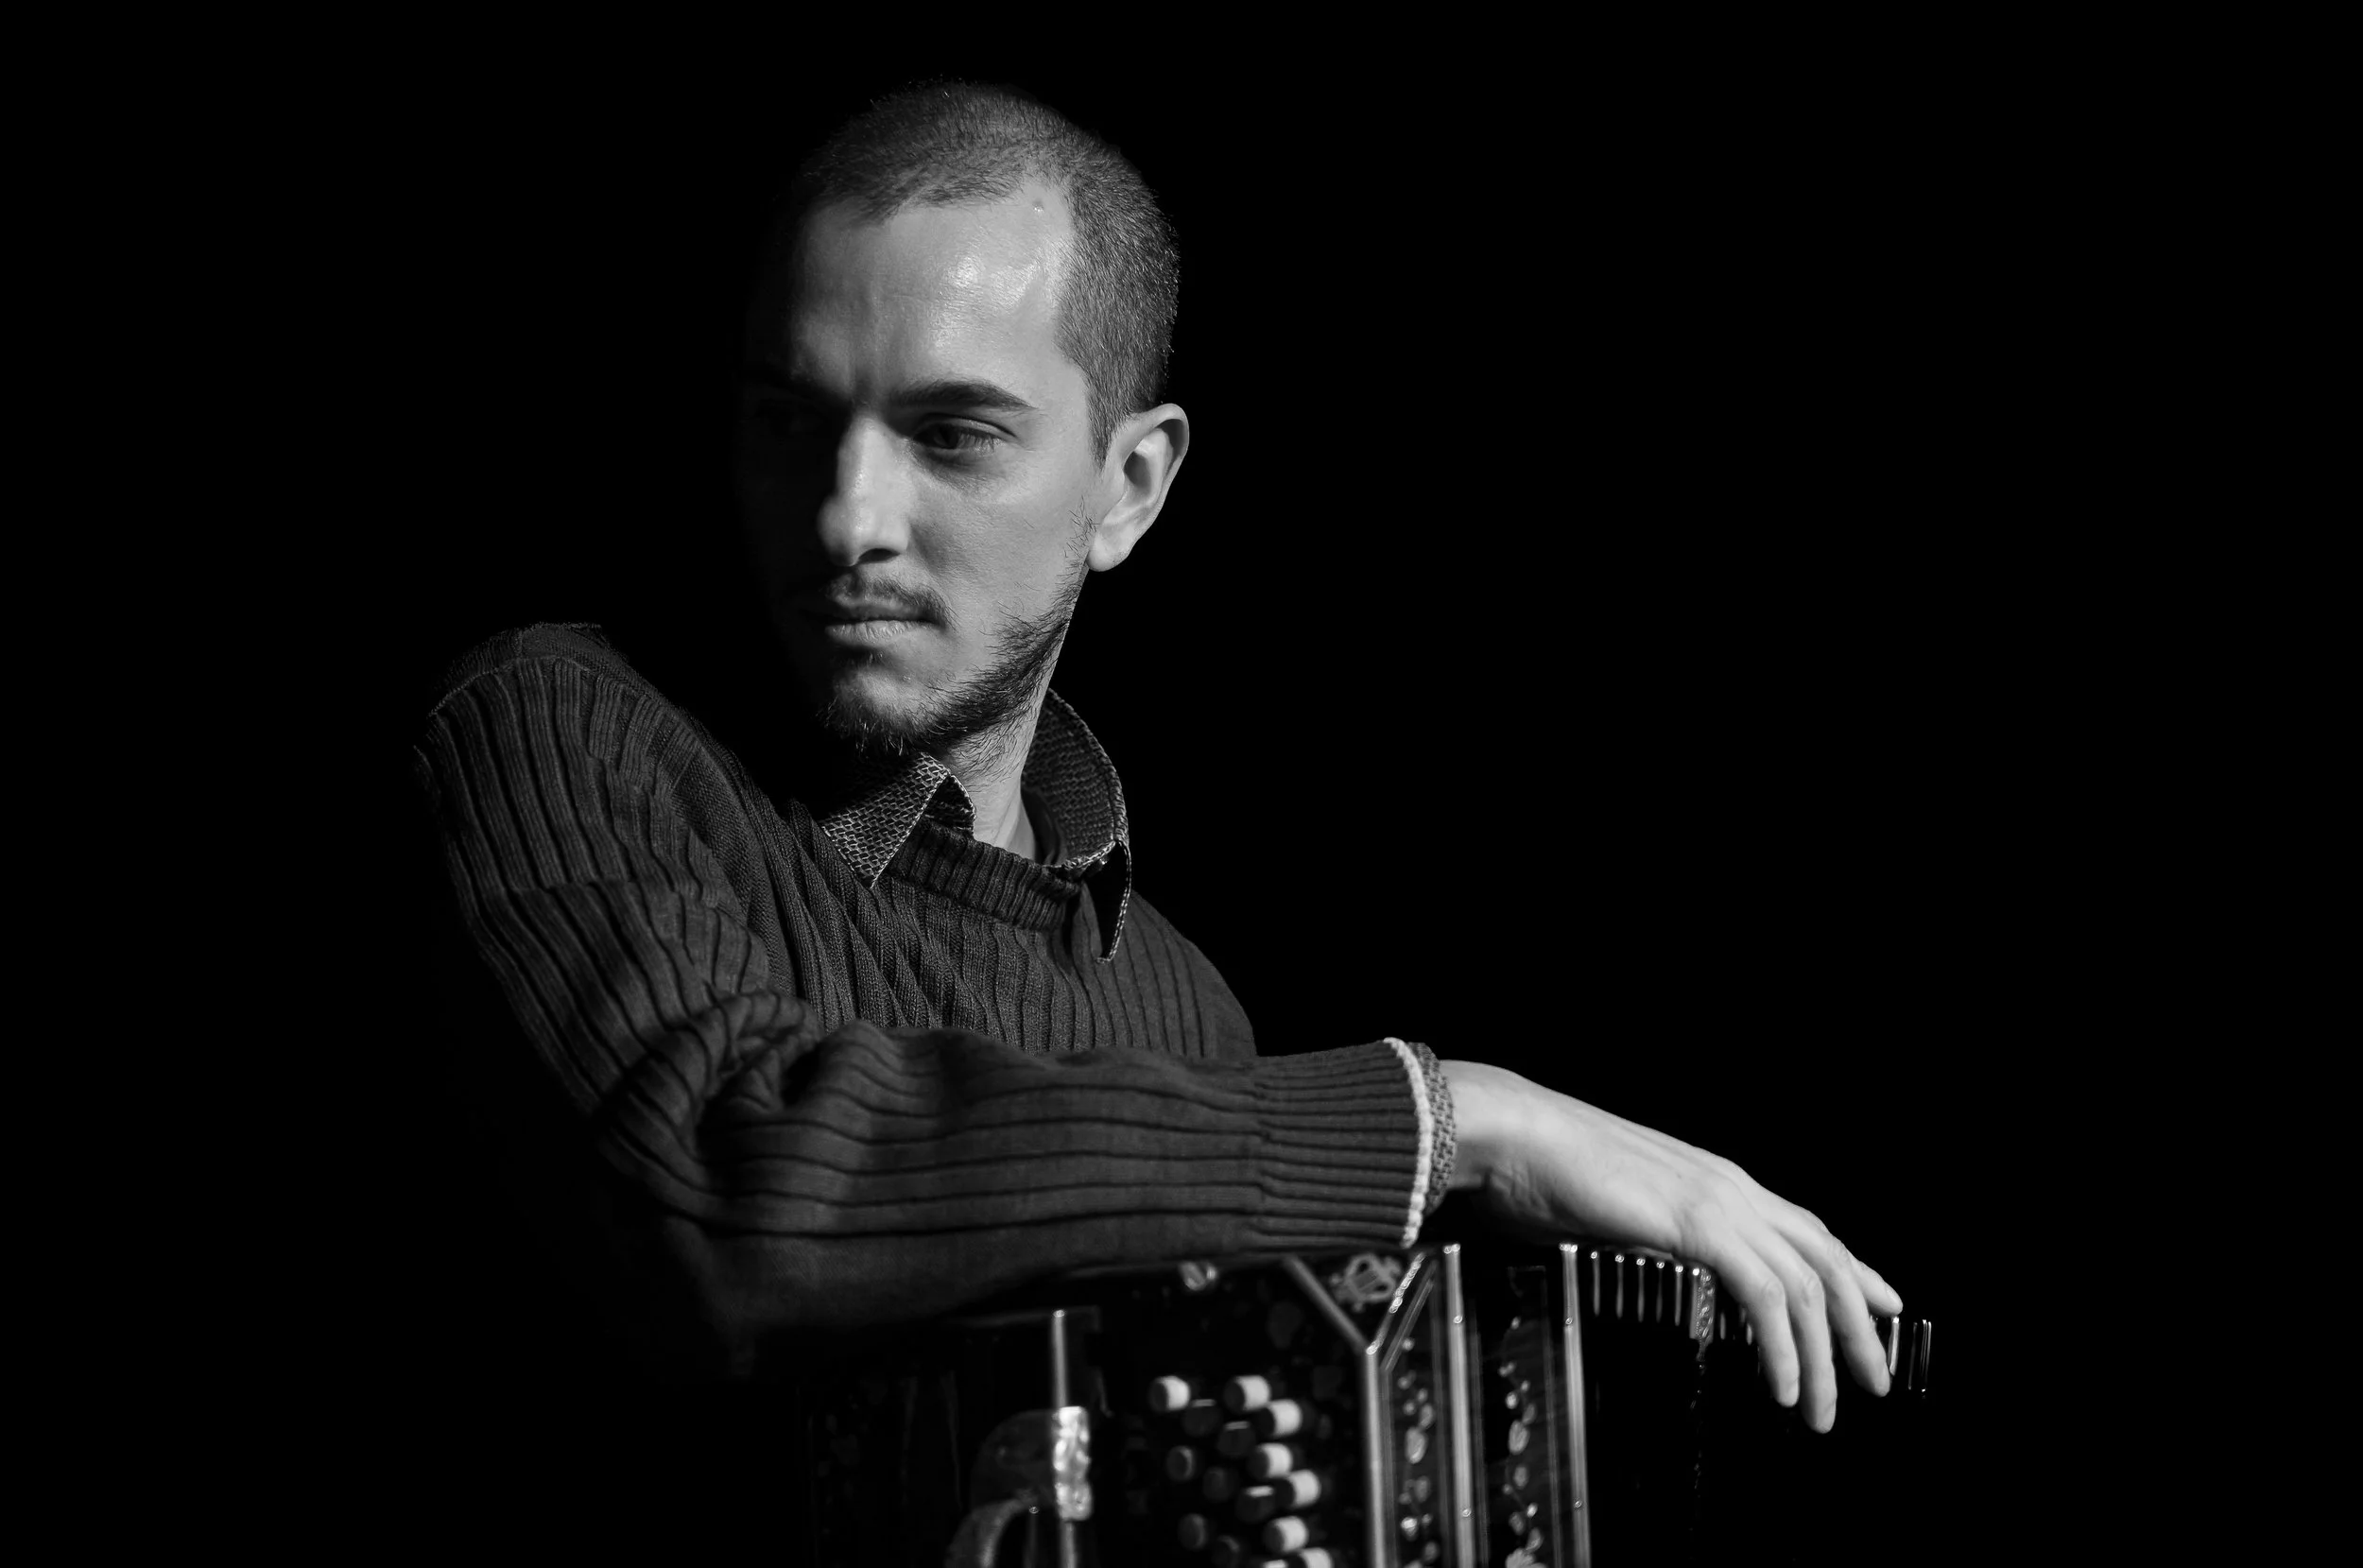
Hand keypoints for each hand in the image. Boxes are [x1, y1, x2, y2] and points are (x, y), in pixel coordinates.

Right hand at [1440, 1060, 1903, 1431]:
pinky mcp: (1698, 1222)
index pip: (1806, 1229)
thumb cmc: (1542, 1168)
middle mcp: (1731, 1186)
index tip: (1882, 1306)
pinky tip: (1781, 1386)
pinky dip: (1781, 1347)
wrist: (1510, 1132)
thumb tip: (1652, 1264)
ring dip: (1821, 1356)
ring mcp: (1719, 1200)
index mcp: (1714, 1180)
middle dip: (1857, 1326)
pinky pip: (1765, 1294)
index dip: (1852, 1271)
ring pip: (1805, 1284)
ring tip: (1819, 1411)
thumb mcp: (1616, 1209)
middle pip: (1825, 1259)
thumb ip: (1651, 1235)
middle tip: (1874, 1380)